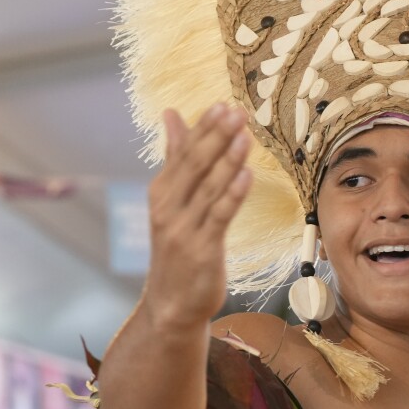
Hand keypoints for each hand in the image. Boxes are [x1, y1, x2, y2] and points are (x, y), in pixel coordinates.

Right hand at [143, 104, 252, 327]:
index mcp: (162, 192)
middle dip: (215, 137)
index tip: (222, 104)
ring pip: (208, 188)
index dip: (203, 129)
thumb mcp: (172, 201)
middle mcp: (168, 208)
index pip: (182, 153)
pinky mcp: (202, 249)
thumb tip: (172, 115)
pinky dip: (232, 194)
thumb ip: (176, 158)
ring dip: (227, 160)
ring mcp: (184, 229)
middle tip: (236, 111)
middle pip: (194, 166)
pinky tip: (246, 175)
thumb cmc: (177, 248)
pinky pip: (219, 216)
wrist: (171, 304)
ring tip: (244, 134)